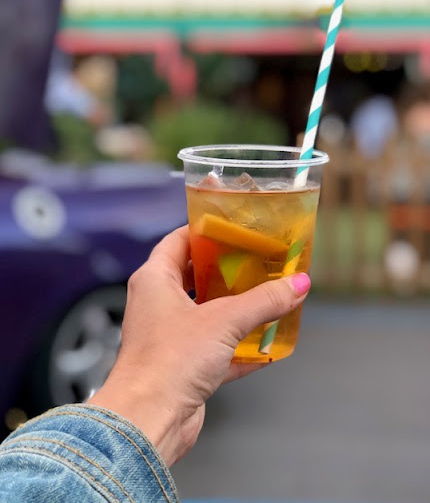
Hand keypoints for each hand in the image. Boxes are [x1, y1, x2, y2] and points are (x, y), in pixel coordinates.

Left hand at [89, 226, 310, 465]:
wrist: (148, 422)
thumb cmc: (169, 362)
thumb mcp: (224, 321)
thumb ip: (263, 301)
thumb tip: (298, 283)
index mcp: (155, 280)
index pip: (179, 241)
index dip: (205, 232)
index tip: (234, 228)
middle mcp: (158, 305)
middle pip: (195, 276)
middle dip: (227, 271)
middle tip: (257, 263)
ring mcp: (170, 336)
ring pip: (207, 314)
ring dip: (236, 310)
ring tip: (267, 299)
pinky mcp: (182, 365)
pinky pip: (216, 349)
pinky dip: (239, 348)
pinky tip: (266, 348)